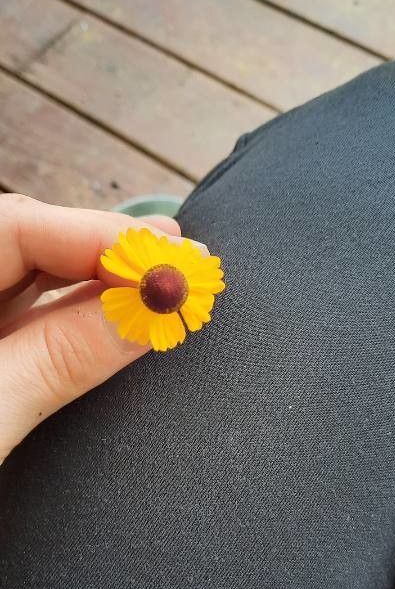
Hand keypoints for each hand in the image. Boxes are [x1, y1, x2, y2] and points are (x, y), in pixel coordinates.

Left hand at [0, 195, 208, 588]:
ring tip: (169, 288)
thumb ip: (59, 359)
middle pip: (28, 251)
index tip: (171, 259)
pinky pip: (32, 336)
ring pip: (33, 292)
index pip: (13, 229)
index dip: (96, 236)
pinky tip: (123, 326)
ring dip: (100, 292)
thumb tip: (151, 305)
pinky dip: (79, 332)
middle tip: (184, 267)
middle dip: (105, 256)